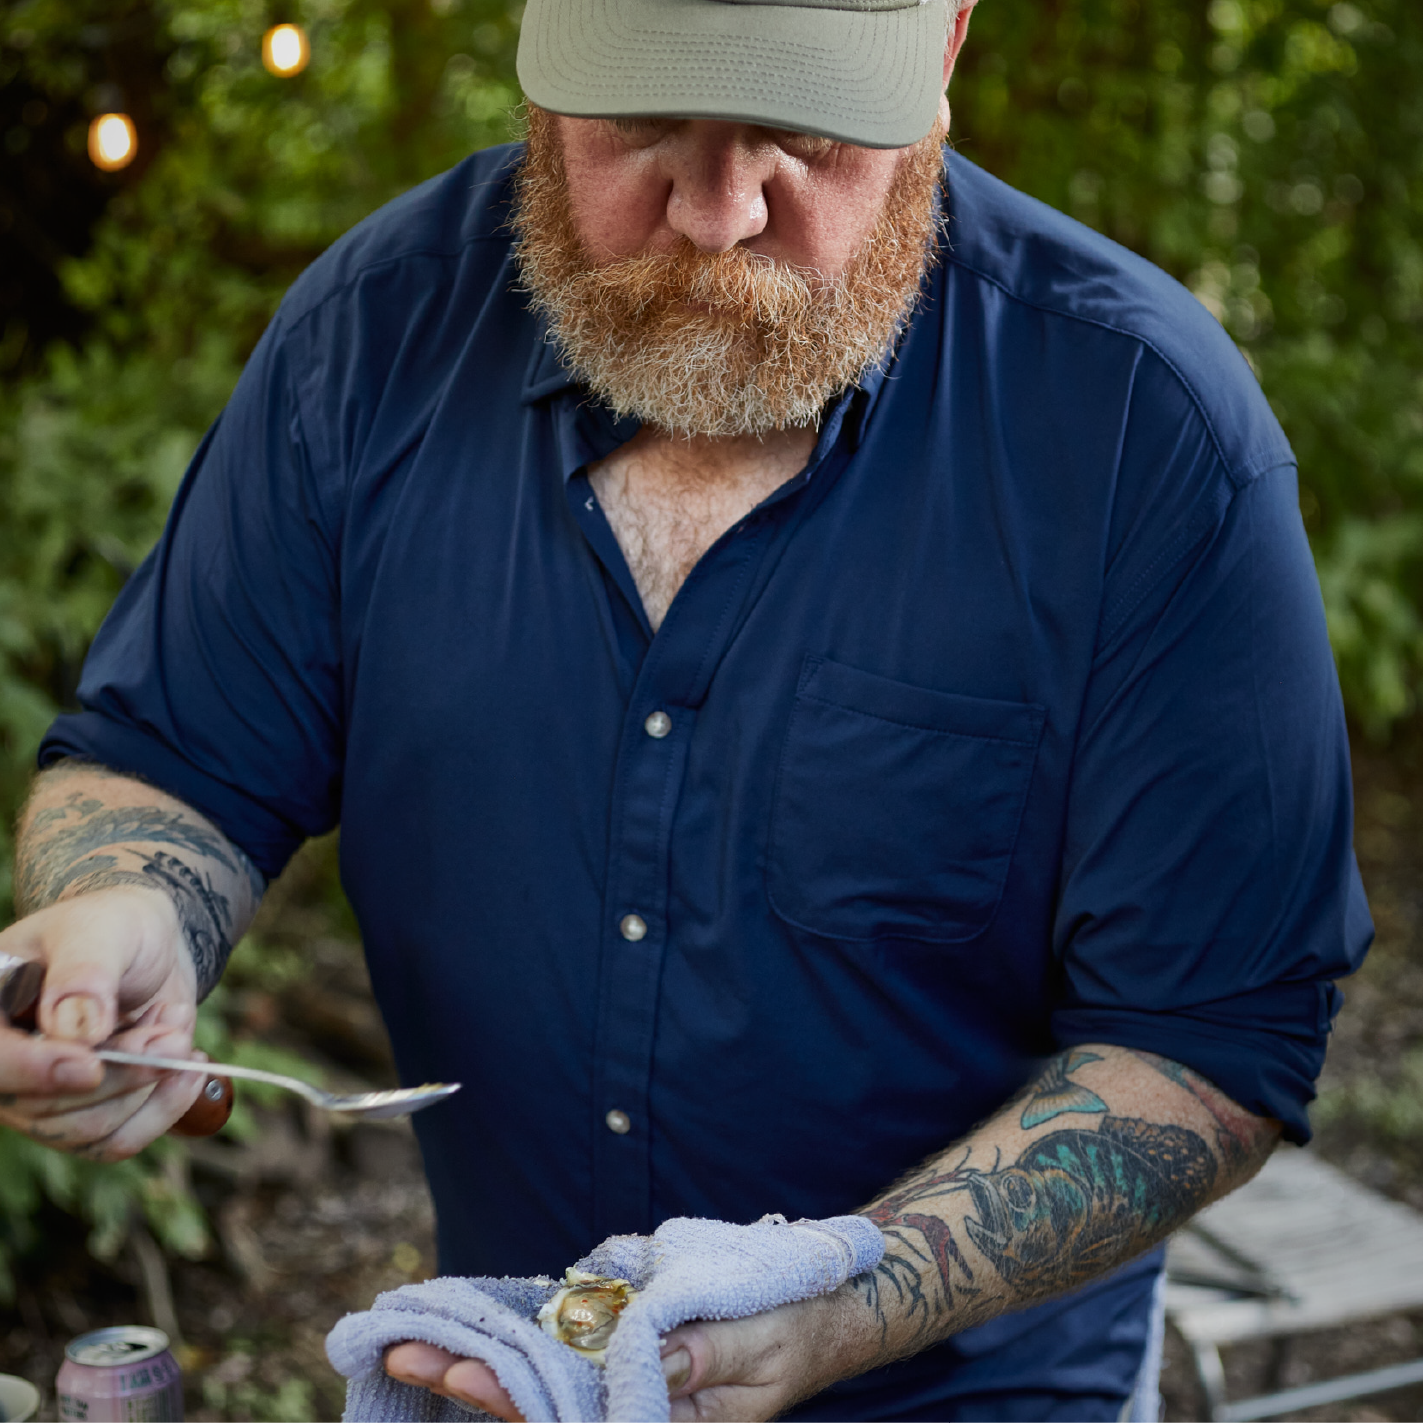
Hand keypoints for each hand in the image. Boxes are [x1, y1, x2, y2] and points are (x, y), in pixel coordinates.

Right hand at [0, 886, 204, 1158]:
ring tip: (176, 1034)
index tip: (91, 1065)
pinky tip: (187, 1070)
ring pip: (87, 1131)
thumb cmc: (115, 927)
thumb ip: (85, 972)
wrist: (147, 946)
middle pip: (45, 1108)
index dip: (35, 1071)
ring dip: (148, 1087)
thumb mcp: (101, 930)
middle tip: (172, 1033)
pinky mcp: (81, 1114)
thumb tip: (75, 1034)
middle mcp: (4, 1063)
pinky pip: (116, 1142)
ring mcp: (38, 1096)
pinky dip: (162, 1108)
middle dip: (124, 1071)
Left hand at [384, 1294, 847, 1422]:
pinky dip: (518, 1343)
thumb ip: (710, 1349)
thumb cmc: (796, 1326)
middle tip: (402, 1349)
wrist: (820, 1315)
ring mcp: (628, 1387)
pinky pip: (565, 1354)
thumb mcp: (764, 1339)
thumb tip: (646, 1352)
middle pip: (541, 1410)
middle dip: (472, 1381)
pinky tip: (472, 1331)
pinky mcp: (628, 1355)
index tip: (461, 1374)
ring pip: (543, 1386)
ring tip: (410, 1341)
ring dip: (481, 1364)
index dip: (513, 1401)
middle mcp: (639, 1415)